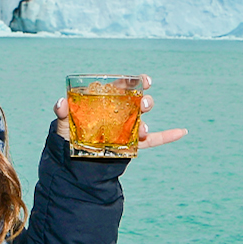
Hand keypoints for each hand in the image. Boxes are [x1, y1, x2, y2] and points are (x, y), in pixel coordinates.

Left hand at [52, 73, 186, 149]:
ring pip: (143, 120)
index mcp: (107, 102)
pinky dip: (168, 136)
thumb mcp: (63, 125)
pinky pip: (153, 140)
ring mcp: (128, 129)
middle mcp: (120, 112)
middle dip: (145, 100)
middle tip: (145, 103)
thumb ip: (62, 113)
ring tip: (142, 127)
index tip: (144, 80)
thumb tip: (61, 103)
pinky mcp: (133, 145)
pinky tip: (182, 132)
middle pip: (137, 101)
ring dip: (147, 120)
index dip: (135, 81)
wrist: (75, 163)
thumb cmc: (69, 137)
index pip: (123, 87)